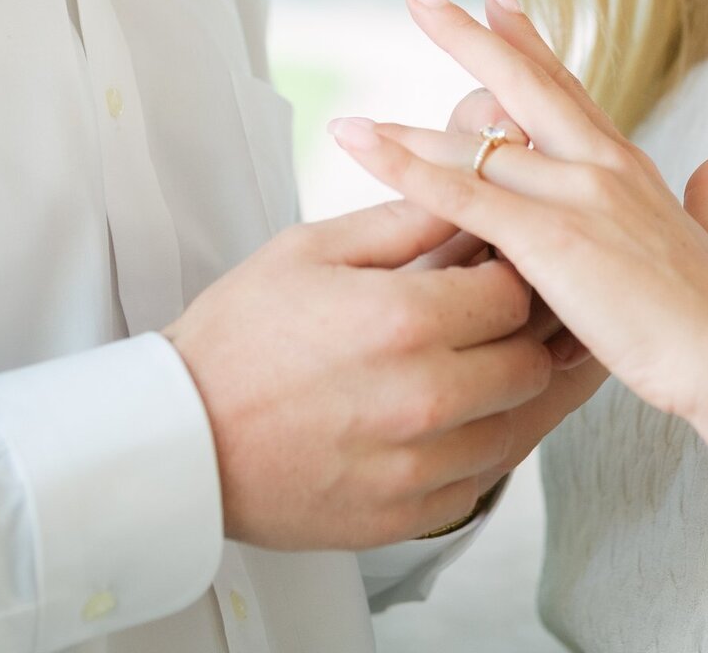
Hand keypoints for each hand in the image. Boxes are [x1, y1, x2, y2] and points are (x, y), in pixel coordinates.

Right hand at [164, 197, 552, 549]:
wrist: (179, 439)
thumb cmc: (239, 335)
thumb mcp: (312, 248)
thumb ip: (404, 219)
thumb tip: (466, 191)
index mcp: (405, 319)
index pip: (513, 291)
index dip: (507, 273)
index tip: (485, 270)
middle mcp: (425, 397)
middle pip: (528, 362)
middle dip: (514, 334)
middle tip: (480, 320)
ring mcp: (419, 466)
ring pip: (516, 425)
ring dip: (501, 394)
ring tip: (461, 368)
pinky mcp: (408, 516)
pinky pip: (481, 478)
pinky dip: (473, 447)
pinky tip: (440, 420)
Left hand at [330, 0, 707, 428]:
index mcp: (628, 164)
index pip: (566, 86)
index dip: (527, 40)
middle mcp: (598, 162)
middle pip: (518, 82)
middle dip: (464, 34)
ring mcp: (572, 193)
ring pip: (475, 143)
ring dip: (406, 129)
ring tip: (350, 115)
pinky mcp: (547, 237)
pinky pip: (460, 194)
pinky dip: (405, 169)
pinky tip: (364, 148)